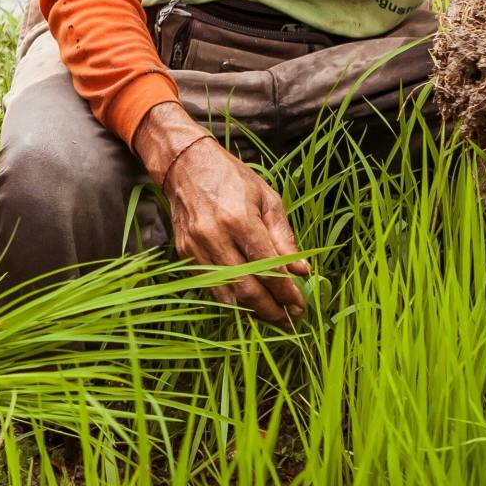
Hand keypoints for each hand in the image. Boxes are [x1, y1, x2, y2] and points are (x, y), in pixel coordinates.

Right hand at [162, 136, 307, 324]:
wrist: (186, 165)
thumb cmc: (232, 178)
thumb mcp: (267, 199)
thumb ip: (284, 237)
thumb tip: (301, 271)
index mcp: (239, 220)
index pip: (268, 269)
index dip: (286, 293)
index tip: (300, 305)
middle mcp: (214, 237)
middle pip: (247, 289)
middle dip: (271, 310)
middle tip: (290, 320)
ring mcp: (195, 247)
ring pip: (226, 295)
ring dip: (251, 311)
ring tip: (272, 317)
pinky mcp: (184, 253)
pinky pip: (210, 286)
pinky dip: (230, 299)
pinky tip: (248, 302)